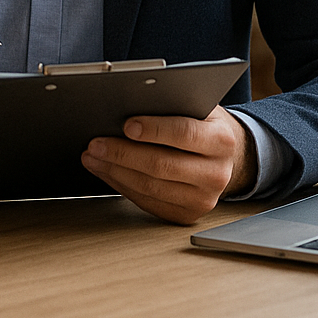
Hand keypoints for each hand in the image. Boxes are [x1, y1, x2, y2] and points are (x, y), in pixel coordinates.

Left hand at [80, 106, 256, 224]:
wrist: (224, 157)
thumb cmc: (202, 126)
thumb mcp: (196, 106)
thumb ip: (171, 103)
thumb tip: (128, 102)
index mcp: (222, 140)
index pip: (184, 133)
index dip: (153, 129)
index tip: (126, 125)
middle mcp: (217, 174)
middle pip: (162, 165)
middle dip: (122, 154)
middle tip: (96, 144)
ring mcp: (203, 199)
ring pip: (151, 187)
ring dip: (115, 172)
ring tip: (93, 157)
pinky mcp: (187, 214)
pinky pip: (148, 202)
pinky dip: (122, 186)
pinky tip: (107, 172)